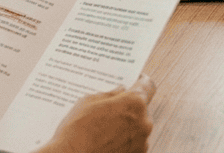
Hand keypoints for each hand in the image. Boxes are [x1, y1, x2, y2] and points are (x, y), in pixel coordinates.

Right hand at [40, 75, 154, 152]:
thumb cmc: (77, 132)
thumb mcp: (88, 101)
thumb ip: (110, 94)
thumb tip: (120, 91)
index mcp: (134, 103)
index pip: (147, 86)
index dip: (141, 81)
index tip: (136, 81)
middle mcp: (143, 123)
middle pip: (142, 108)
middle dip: (129, 107)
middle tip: (112, 108)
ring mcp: (141, 142)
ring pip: (138, 127)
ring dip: (127, 125)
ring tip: (106, 128)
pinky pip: (134, 143)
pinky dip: (124, 140)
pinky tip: (107, 140)